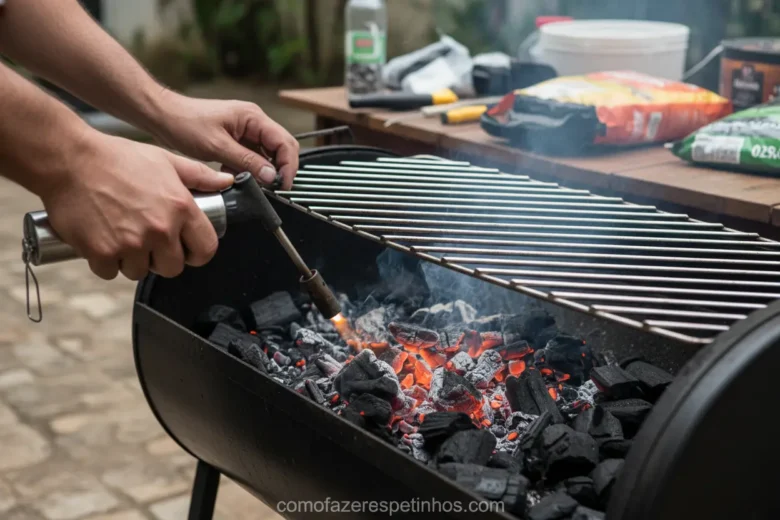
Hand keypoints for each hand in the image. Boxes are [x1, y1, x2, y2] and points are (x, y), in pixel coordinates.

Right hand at [40, 133, 234, 280]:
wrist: (69, 160)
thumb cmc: (117, 158)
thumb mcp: (166, 160)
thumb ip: (199, 176)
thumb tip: (226, 182)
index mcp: (181, 209)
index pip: (206, 250)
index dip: (196, 253)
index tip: (186, 249)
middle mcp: (160, 230)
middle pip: (172, 268)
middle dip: (162, 259)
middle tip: (148, 241)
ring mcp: (130, 244)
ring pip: (140, 272)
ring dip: (132, 260)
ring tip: (122, 235)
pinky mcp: (102, 252)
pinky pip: (111, 272)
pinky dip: (106, 262)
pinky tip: (103, 240)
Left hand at [151, 92, 299, 189]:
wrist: (163, 116)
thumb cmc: (185, 123)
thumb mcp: (217, 147)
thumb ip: (247, 162)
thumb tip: (270, 176)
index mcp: (253, 117)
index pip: (284, 142)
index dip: (288, 165)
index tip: (282, 184)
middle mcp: (254, 122)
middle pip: (281, 148)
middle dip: (279, 169)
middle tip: (272, 187)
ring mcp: (246, 130)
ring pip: (266, 155)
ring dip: (260, 170)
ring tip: (247, 181)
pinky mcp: (237, 139)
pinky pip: (252, 157)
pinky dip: (247, 169)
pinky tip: (234, 174)